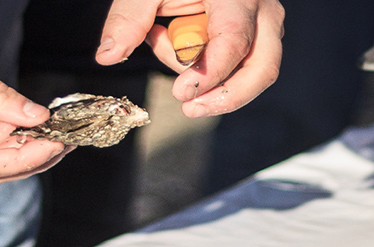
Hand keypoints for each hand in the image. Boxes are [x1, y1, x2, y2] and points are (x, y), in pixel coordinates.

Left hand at [96, 0, 283, 117]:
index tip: (181, 94)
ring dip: (209, 77)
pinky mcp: (258, 38)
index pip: (234, 43)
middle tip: (190, 107)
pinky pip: (240, 68)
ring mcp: (265, 27)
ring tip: (164, 44)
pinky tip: (177, 44)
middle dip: (225, 96)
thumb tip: (108, 55)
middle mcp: (263, 13)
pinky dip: (208, 68)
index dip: (208, 74)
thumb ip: (129, 17)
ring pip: (253, 74)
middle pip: (262, 70)